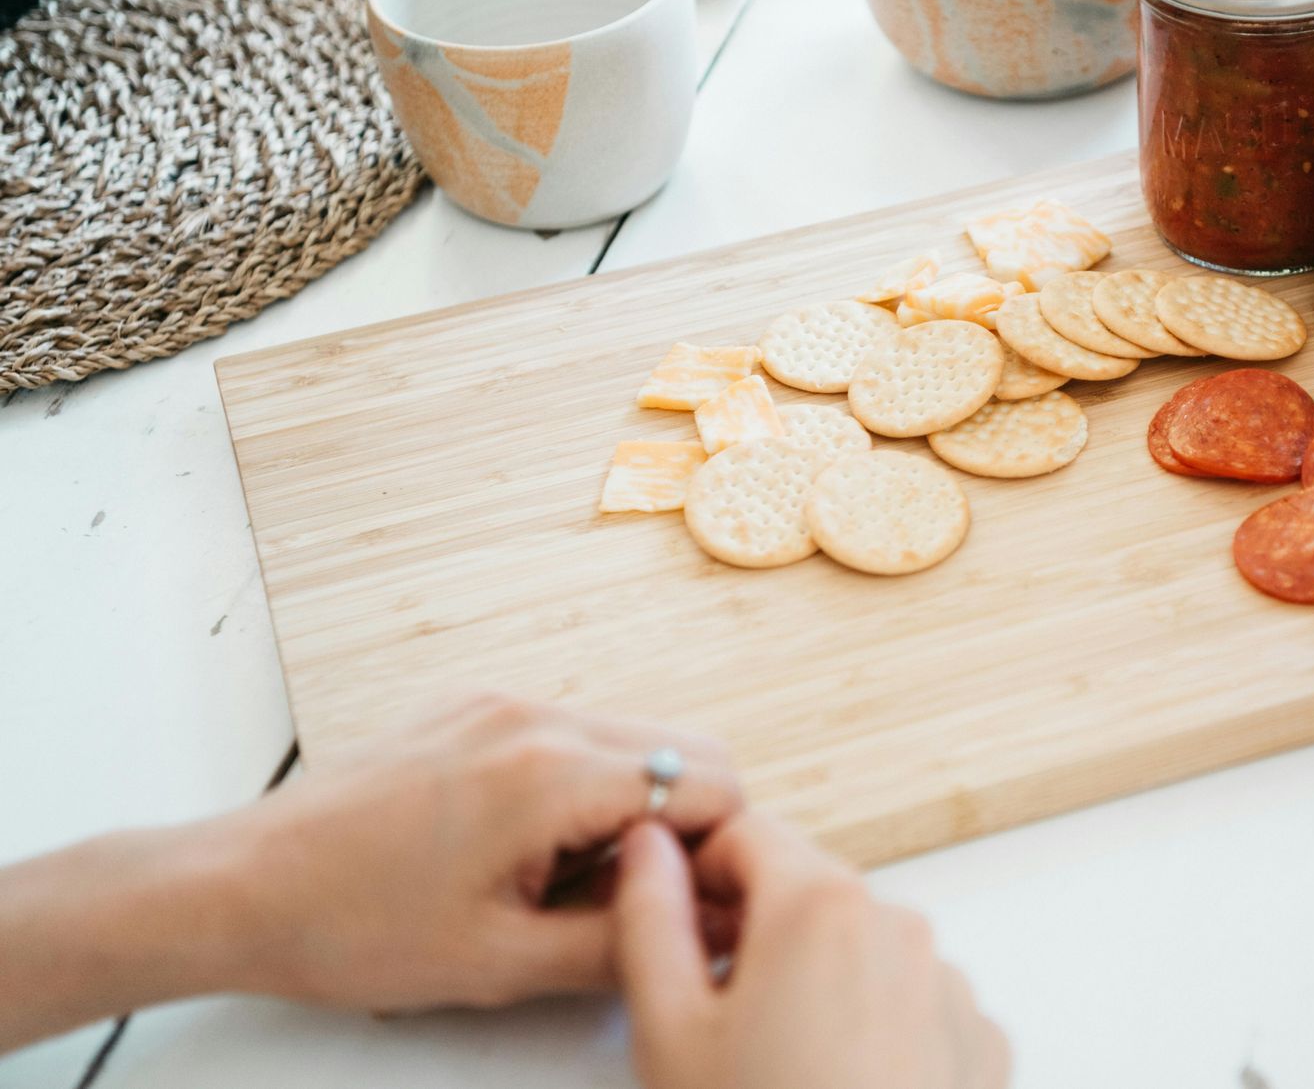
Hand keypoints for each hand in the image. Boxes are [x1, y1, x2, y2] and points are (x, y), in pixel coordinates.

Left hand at [226, 693, 740, 1010]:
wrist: (239, 888)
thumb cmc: (352, 928)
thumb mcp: (504, 964)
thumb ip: (625, 941)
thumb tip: (709, 930)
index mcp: (552, 774)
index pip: (712, 782)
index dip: (720, 852)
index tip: (689, 904)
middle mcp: (535, 717)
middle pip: (685, 747)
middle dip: (687, 825)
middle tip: (640, 899)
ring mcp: (500, 703)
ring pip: (631, 738)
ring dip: (633, 806)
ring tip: (571, 881)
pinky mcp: (471, 707)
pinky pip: (570, 734)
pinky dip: (579, 786)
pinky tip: (527, 849)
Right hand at [617, 814, 1010, 1088]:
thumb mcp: (669, 1030)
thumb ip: (649, 916)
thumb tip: (648, 845)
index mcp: (819, 903)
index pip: (746, 832)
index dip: (698, 870)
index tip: (675, 925)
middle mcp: (901, 924)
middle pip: (809, 891)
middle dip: (758, 934)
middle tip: (717, 1018)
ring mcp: (951, 986)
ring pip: (864, 949)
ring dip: (820, 980)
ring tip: (780, 1069)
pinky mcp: (983, 1044)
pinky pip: (916, 1005)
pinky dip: (877, 1028)